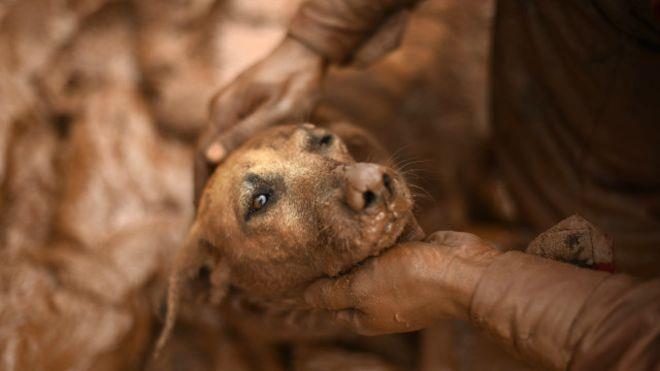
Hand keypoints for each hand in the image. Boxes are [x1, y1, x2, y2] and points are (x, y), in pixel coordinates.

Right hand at [195, 38, 325, 203]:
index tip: (199, 215)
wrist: (306, 51)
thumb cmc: (297, 81)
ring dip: (212, 175)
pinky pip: (226, 139)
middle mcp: (220, 109)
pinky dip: (226, 162)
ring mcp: (228, 107)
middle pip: (203, 155)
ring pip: (214, 148)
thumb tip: (210, 159)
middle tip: (205, 220)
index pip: (202, 157)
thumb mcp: (277, 110)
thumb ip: (244, 132)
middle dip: (202, 186)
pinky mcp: (240, 107)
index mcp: (224, 111)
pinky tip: (233, 179)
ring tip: (216, 207)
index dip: (199, 187)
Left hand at [304, 231, 501, 334]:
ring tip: (348, 218)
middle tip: (325, 232)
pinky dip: (388, 231)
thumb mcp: (360, 289)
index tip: (306, 256)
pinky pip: (392, 243)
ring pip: (371, 257)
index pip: (329, 302)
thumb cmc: (409, 282)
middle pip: (349, 278)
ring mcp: (399, 279)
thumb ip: (331, 293)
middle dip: (341, 257)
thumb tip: (305, 297)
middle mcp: (380, 300)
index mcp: (365, 316)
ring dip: (364, 240)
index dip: (317, 282)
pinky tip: (377, 214)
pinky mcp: (415, 257)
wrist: (463, 271)